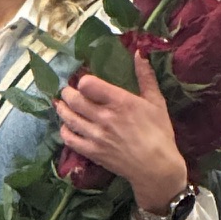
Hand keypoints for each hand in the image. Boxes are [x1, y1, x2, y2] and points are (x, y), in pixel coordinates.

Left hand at [56, 54, 187, 210]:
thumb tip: (139, 52)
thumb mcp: (156, 102)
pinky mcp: (92, 152)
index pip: (88, 85)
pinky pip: (70, 139)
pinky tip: (66, 127)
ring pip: (69, 118)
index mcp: (120, 102)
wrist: (157, 167)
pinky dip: (65, 131)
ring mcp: (96, 135)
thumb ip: (145, 77)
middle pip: (74, 100)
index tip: (84, 82)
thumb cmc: (160, 133)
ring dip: (62, 109)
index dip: (83, 81)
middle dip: (68, 93)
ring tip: (61, 104)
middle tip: (68, 91)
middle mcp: (104, 117)